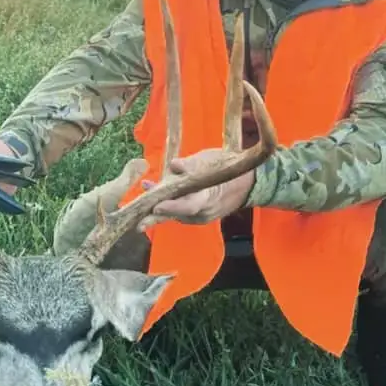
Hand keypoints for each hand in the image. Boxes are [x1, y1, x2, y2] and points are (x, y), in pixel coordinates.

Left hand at [137, 148, 255, 230]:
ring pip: (176, 214)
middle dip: (155, 219)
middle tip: (138, 226)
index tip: (156, 207)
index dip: (172, 208)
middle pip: (176, 216)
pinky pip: (180, 212)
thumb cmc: (228, 168)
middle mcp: (204, 211)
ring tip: (143, 194)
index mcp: (209, 197)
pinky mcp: (198, 216)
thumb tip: (174, 166)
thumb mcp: (211, 160)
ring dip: (158, 208)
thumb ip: (191, 165)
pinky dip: (167, 205)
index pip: (189, 206)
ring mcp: (201, 217)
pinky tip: (154, 194)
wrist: (247, 184)